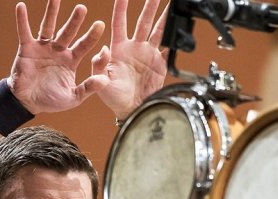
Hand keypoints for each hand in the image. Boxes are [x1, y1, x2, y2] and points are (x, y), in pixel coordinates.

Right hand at [9, 0, 108, 113]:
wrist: (29, 103)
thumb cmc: (52, 100)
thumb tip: (105, 80)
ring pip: (48, 27)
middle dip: (75, 21)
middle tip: (82, 8)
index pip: (84, 46)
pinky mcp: (27, 48)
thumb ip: (88, 88)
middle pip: (68, 32)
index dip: (91, 36)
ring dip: (52, 12)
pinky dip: (22, 20)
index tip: (100, 24)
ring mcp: (43, 48)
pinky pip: (24, 32)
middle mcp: (58, 50)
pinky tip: (21, 6)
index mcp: (71, 60)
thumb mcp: (73, 97)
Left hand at [92, 0, 168, 119]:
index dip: (121, 9)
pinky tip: (178, 27)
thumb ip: (99, 66)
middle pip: (142, 21)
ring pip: (157, 30)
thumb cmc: (114, 98)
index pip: (119, 23)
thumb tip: (102, 49)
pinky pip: (168, 47)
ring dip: (164, 17)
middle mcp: (134, 48)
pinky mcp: (159, 62)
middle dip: (149, 6)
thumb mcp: (101, 82)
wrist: (132, 109)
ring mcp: (147, 54)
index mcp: (118, 49)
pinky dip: (174, 37)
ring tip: (171, 4)